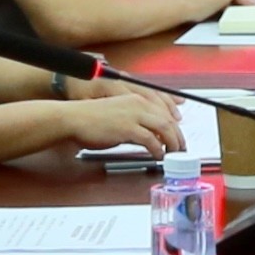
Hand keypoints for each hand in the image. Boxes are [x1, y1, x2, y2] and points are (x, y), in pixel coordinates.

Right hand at [61, 86, 182, 153]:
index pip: (164, 109)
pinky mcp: (128, 128)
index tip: (179, 135)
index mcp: (136, 98)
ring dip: (172, 142)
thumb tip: (151, 138)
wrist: (74, 119)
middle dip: (178, 135)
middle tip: (181, 147)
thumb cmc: (92, 119)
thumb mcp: (119, 115)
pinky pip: (151, 140)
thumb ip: (136, 123)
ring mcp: (134, 115)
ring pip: (164, 128)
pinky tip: (158, 155)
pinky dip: (158, 149)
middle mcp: (138, 103)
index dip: (175, 123)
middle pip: (168, 119)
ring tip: (174, 153)